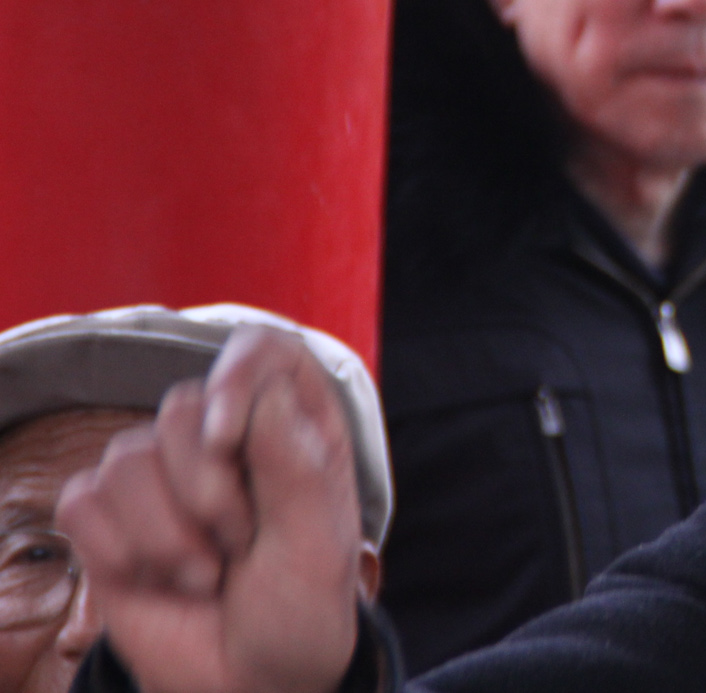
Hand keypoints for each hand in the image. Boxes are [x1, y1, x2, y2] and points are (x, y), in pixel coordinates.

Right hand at [57, 328, 362, 692]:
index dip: (235, 376)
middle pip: (183, 407)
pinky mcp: (108, 516)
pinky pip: (82, 500)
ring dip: (168, 535)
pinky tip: (158, 580)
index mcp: (294, 424)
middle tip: (244, 547)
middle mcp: (224, 435)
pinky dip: (121, 551)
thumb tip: (261, 392)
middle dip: (210, 493)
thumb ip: (296, 466)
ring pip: (127, 457)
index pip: (261, 351)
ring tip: (210, 574)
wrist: (251, 681)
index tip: (227, 436)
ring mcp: (161, 473)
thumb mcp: (317, 544)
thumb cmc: (300, 607)